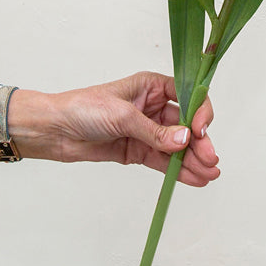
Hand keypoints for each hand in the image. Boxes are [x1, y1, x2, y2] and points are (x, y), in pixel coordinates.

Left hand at [10, 72, 219, 185]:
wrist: (54, 130)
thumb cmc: (83, 108)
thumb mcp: (122, 115)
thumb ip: (155, 131)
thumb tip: (185, 140)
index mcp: (151, 86)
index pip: (187, 96)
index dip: (199, 112)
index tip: (200, 130)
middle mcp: (152, 107)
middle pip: (185, 125)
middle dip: (200, 142)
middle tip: (211, 159)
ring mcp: (146, 131)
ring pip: (177, 146)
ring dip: (193, 160)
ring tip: (208, 174)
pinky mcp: (137, 151)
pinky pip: (163, 161)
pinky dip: (178, 170)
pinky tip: (194, 178)